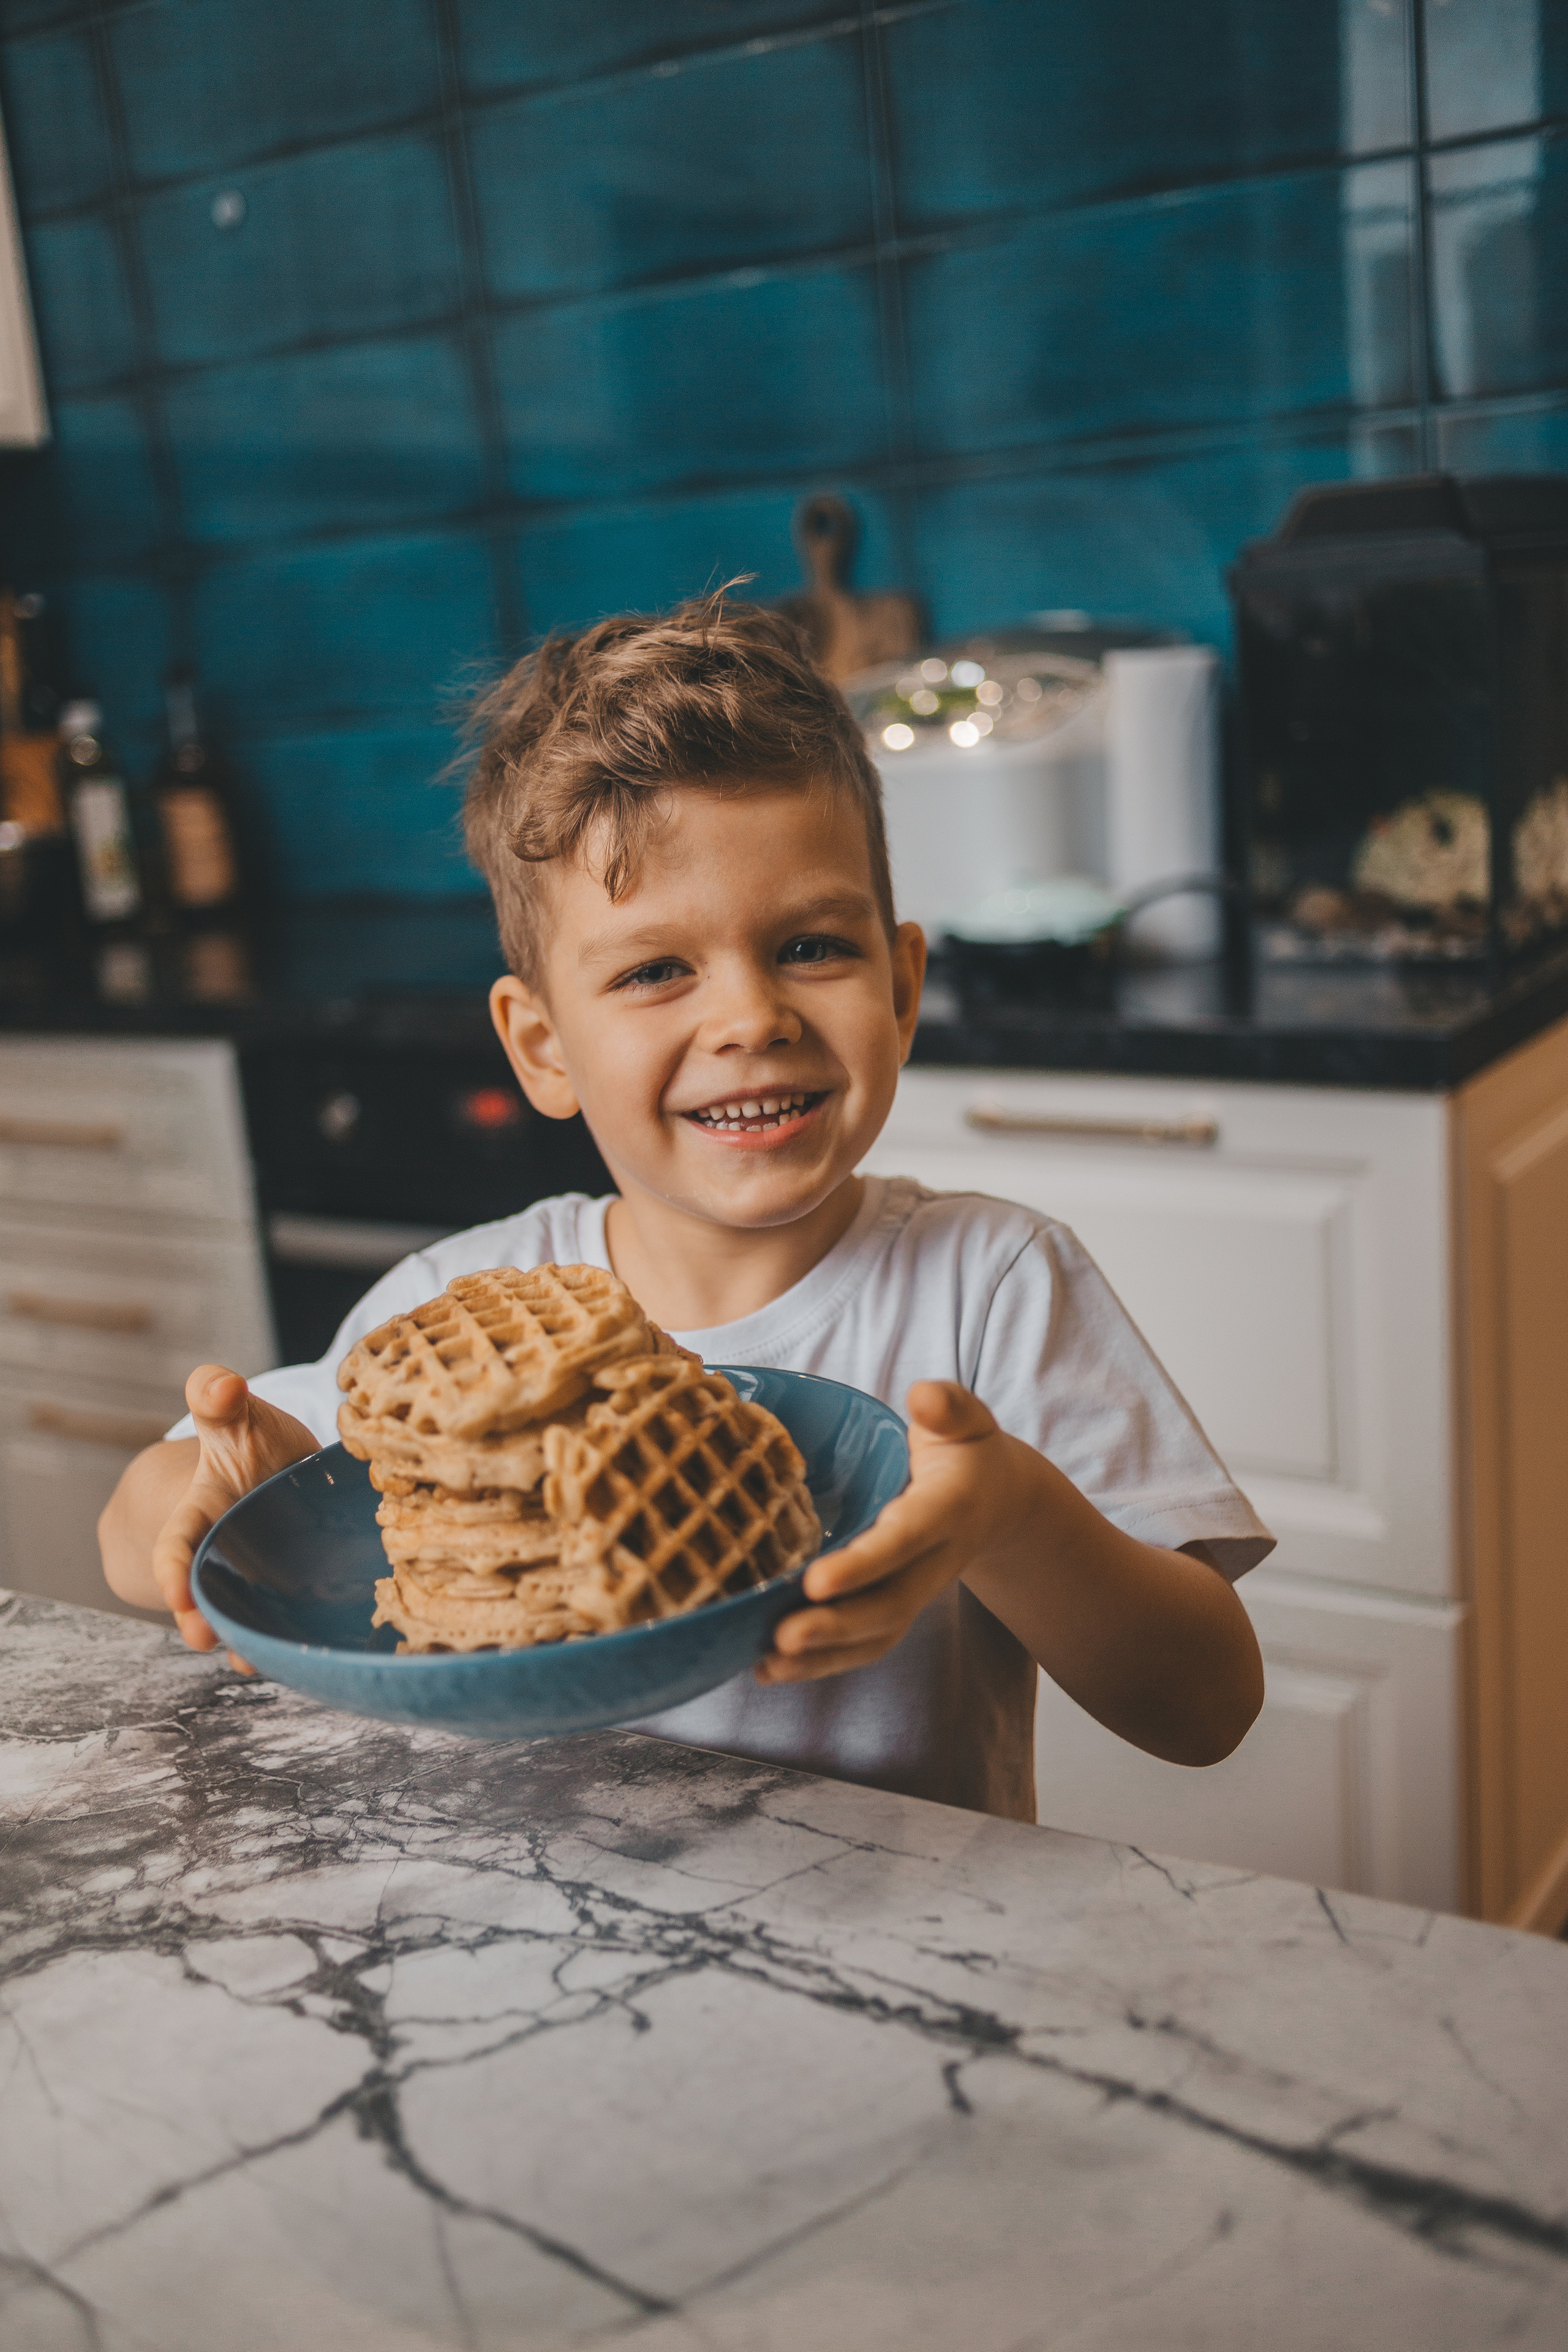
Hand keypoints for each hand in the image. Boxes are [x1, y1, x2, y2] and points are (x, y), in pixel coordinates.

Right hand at [153, 1365, 317, 1662]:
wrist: (266, 1472)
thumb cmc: (248, 1445)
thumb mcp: (234, 1417)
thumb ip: (218, 1395)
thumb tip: (224, 1383)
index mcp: (199, 1513)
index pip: (177, 1540)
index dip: (170, 1565)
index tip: (172, 1590)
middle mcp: (217, 1555)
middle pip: (201, 1591)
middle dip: (198, 1617)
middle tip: (203, 1638)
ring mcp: (246, 1581)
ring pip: (238, 1615)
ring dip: (241, 1638)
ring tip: (250, 1660)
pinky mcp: (279, 1596)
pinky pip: (272, 1623)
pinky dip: (276, 1641)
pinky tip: (290, 1657)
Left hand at [758, 1381, 1026, 1683]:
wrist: (998, 1501)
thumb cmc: (965, 1450)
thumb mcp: (964, 1419)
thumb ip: (948, 1407)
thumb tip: (923, 1397)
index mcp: (947, 1509)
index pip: (905, 1538)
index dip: (864, 1564)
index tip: (817, 1581)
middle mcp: (934, 1560)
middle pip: (888, 1604)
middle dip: (836, 1626)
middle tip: (782, 1637)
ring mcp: (915, 1590)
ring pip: (875, 1634)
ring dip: (823, 1657)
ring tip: (768, 1663)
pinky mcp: (895, 1607)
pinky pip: (864, 1644)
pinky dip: (821, 1663)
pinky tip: (769, 1668)